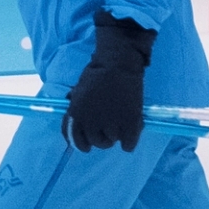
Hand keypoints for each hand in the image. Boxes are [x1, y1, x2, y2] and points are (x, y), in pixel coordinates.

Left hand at [64, 16, 155, 152]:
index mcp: (76, 115)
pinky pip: (128, 144)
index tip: (89, 144)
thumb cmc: (98, 72)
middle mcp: (91, 124)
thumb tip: (81, 125)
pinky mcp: (129, 125)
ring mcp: (110, 125)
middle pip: (97, 143)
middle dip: (103, 137)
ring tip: (122, 118)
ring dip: (118, 133)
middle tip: (110, 126)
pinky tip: (132, 128)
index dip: (82, 144)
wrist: (118, 63)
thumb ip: (78, 111)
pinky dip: (131, 139)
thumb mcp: (79, 93)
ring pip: (113, 141)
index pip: (75, 140)